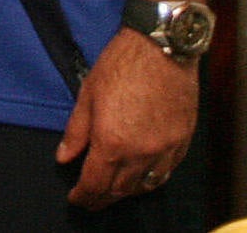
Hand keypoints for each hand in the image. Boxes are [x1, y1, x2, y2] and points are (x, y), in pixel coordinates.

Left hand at [56, 29, 196, 207]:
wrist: (162, 48)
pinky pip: (166, 173)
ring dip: (127, 192)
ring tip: (113, 190)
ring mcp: (165, 150)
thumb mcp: (87, 94)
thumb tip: (63, 157)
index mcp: (112, 142)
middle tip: (91, 199)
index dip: (84, 196)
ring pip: (145, 185)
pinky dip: (151, 179)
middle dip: (103, 198)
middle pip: (120, 189)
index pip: (95, 183)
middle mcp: (141, 153)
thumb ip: (76, 131)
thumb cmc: (120, 64)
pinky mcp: (183, 142)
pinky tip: (142, 177)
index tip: (76, 199)